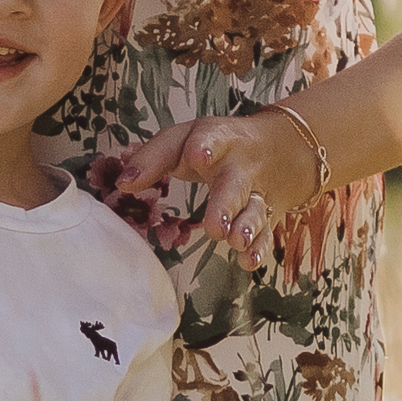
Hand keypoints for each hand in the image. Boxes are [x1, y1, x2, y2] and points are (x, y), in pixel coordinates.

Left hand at [117, 101, 325, 232]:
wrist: (278, 147)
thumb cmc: (214, 145)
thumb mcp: (183, 140)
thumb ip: (152, 158)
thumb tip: (123, 183)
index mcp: (217, 140)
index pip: (211, 139)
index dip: (205, 146)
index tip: (199, 155)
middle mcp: (239, 168)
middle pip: (234, 184)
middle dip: (226, 205)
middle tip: (216, 226)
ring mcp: (256, 192)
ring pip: (254, 210)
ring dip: (246, 228)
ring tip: (236, 242)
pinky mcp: (267, 215)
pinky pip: (266, 233)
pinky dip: (258, 248)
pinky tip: (248, 261)